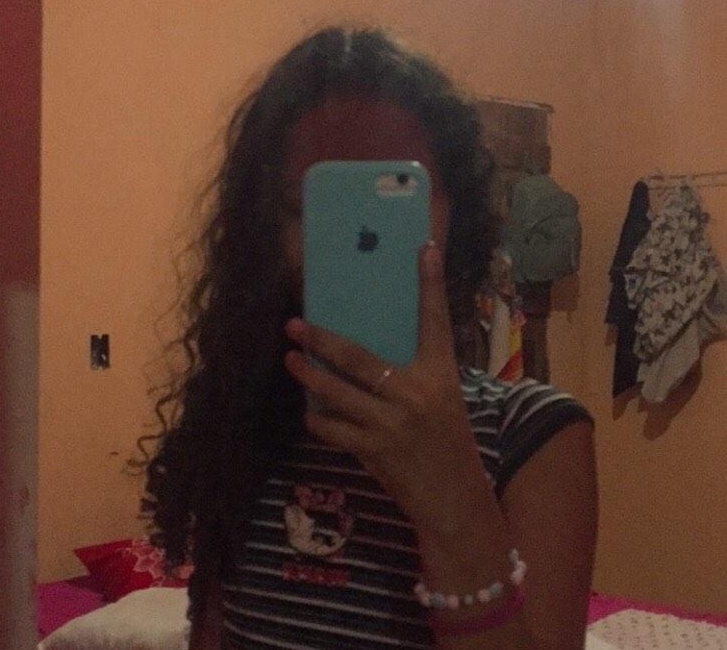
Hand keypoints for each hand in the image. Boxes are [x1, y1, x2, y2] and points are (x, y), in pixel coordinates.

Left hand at [284, 242, 487, 532]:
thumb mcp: (443, 401)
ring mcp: (392, 424)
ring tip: (291, 360)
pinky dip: (318, 419)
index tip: (423, 248)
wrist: (455, 500)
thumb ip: (414, 375)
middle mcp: (416, 394)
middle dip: (322, 339)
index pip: (435, 321)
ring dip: (308, 376)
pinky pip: (333, 429)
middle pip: (358, 357)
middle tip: (295, 324)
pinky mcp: (374, 451)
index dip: (430, 284)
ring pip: (336, 393)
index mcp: (441, 375)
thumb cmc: (450, 444)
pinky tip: (310, 411)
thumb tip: (368, 353)